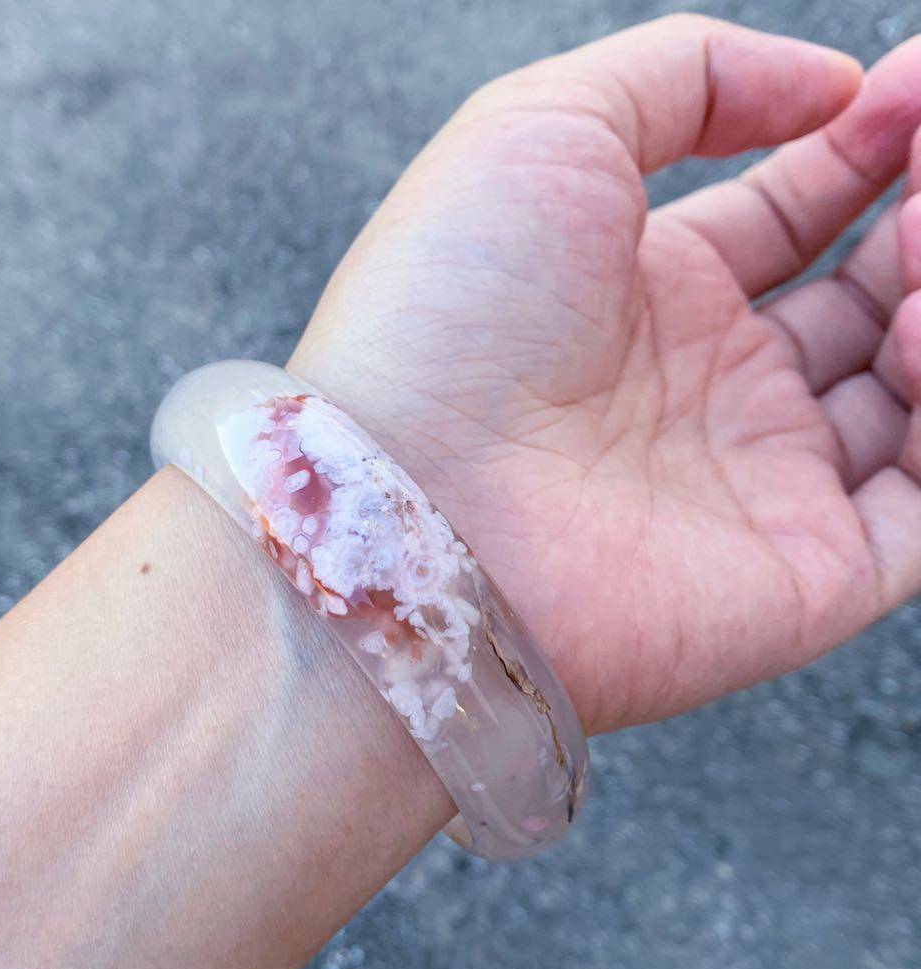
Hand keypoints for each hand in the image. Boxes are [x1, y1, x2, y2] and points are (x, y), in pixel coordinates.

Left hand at [289, 15, 920, 734]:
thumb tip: (823, 87)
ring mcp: (755, 488)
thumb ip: (684, 79)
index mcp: (645, 298)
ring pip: (911, 395)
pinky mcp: (798, 581)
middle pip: (864, 298)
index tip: (915, 86)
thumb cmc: (445, 314)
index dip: (869, 147)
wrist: (407, 501)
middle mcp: (705, 395)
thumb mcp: (543, 130)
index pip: (791, 217)